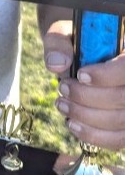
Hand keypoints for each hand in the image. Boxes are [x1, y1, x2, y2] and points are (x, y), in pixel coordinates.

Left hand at [42, 18, 124, 149]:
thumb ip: (58, 43)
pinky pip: (119, 140)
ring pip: (121, 122)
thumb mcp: (65, 34)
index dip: (105, 76)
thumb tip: (56, 64)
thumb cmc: (75, 46)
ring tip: (62, 105)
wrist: (80, 58)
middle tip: (62, 88)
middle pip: (123, 98)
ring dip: (86, 117)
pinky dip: (93, 135)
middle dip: (87, 97)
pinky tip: (73, 124)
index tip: (80, 75)